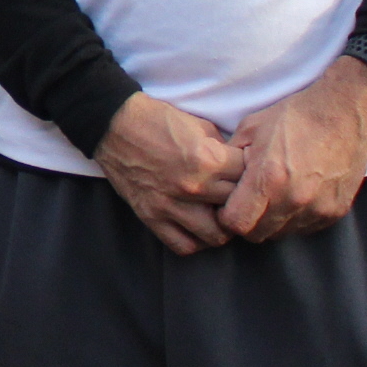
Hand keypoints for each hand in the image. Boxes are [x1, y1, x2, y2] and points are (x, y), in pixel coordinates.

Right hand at [94, 92, 243, 256]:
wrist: (115, 125)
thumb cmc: (159, 120)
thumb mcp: (200, 125)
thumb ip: (223, 149)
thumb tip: (241, 165)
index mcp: (207, 160)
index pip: (248, 178)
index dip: (251, 173)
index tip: (247, 172)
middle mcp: (192, 187)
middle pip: (236, 207)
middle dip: (241, 200)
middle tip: (238, 195)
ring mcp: (170, 205)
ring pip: (215, 235)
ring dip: (222, 227)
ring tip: (219, 216)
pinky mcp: (151, 217)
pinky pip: (183, 245)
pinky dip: (195, 241)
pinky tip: (198, 228)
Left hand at [223, 59, 366, 240]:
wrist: (345, 112)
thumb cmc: (295, 116)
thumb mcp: (251, 128)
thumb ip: (230, 159)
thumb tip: (216, 179)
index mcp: (269, 179)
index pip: (236, 223)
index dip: (227, 216)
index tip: (228, 204)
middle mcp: (295, 199)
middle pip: (257, 234)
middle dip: (247, 221)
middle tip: (248, 201)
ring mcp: (318, 208)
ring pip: (282, 233)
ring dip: (272, 221)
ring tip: (273, 196)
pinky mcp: (335, 211)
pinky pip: (305, 227)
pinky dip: (296, 218)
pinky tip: (296, 195)